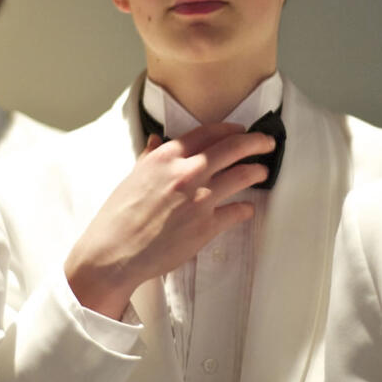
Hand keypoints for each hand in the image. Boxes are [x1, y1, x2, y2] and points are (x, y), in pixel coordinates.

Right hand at [65, 122, 272, 318]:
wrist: (114, 252)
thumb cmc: (119, 216)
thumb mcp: (132, 177)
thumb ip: (150, 157)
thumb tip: (156, 141)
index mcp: (166, 157)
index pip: (208, 133)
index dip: (230, 129)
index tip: (241, 130)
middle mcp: (186, 173)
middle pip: (233, 148)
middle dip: (256, 142)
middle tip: (267, 142)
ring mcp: (199, 199)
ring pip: (242, 175)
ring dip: (257, 172)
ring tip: (262, 172)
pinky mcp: (207, 226)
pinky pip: (237, 211)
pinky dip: (246, 209)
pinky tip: (247, 209)